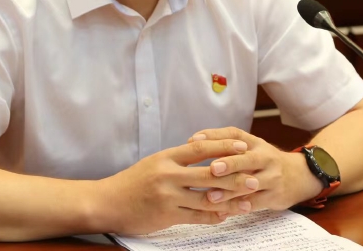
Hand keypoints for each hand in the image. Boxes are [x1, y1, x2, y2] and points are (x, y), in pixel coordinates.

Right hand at [95, 139, 261, 234]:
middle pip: (209, 173)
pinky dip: (214, 217)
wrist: (108, 202)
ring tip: (247, 201)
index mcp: (166, 157)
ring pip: (207, 197)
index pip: (200, 148)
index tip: (242, 146)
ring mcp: (168, 196)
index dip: (223, 146)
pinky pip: (196, 217)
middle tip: (253, 176)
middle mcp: (168, 175)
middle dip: (234, 175)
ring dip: (230, 200)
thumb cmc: (132, 182)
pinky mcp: (166, 215)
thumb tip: (203, 152)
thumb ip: (177, 160)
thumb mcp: (153, 163)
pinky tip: (226, 216)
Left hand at [187, 127, 323, 211]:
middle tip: (212, 169)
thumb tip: (192, 142)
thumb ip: (224, 144)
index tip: (193, 141)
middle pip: (247, 159)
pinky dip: (238, 207)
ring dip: (230, 191)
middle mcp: (265, 157)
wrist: (299, 175)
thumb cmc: (264, 160)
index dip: (214, 136)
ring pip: (250, 184)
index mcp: (254, 142)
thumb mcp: (250, 147)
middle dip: (229, 164)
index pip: (234, 134)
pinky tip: (223, 211)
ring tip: (211, 196)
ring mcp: (272, 177)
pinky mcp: (275, 196)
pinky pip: (255, 203)